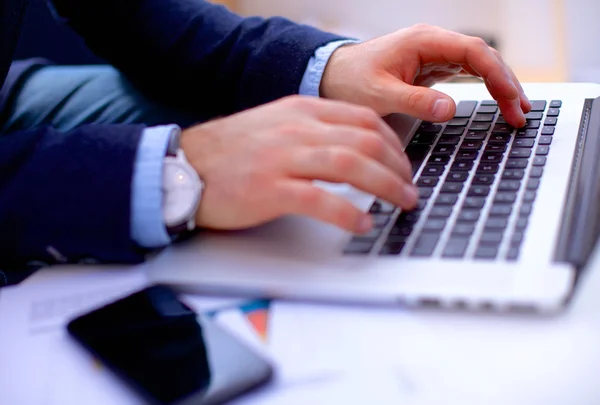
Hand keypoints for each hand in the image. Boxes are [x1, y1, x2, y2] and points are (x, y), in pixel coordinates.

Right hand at [181, 96, 415, 233]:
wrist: (184, 167)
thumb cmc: (230, 153)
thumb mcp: (276, 127)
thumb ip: (314, 132)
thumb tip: (355, 150)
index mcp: (301, 112)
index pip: (363, 119)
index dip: (393, 142)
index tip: (403, 163)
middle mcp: (296, 129)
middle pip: (365, 141)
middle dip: (398, 167)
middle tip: (410, 188)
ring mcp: (283, 158)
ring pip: (351, 165)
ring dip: (385, 187)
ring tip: (402, 204)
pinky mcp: (269, 189)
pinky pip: (320, 199)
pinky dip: (349, 213)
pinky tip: (363, 224)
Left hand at [321, 24, 530, 127]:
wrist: (332, 75)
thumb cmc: (350, 80)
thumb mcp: (378, 94)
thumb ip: (414, 101)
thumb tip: (450, 109)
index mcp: (423, 41)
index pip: (472, 51)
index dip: (497, 74)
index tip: (511, 97)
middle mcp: (432, 44)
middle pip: (482, 57)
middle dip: (505, 83)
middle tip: (521, 112)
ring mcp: (433, 55)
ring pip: (478, 66)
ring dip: (499, 86)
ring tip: (517, 111)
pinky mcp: (431, 68)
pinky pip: (466, 74)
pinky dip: (484, 87)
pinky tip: (497, 101)